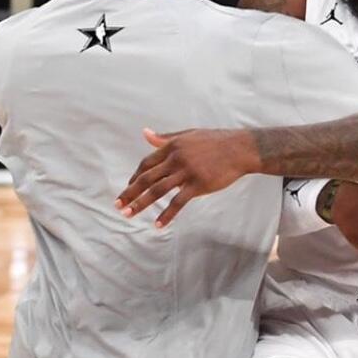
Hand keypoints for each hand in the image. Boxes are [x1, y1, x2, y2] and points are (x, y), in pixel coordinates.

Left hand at [116, 128, 259, 226]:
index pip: (147, 164)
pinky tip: (158, 224)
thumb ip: (165, 137)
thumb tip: (145, 133)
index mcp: (172, 146)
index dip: (135, 177)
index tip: (128, 189)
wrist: (240, 148)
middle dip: (130, 193)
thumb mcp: (188, 135)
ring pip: (157, 190)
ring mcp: (186, 172)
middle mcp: (175, 158)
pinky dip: (167, 214)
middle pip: (146, 178)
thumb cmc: (216, 141)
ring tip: (129, 214)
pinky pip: (178, 202)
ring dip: (141, 204)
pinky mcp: (198, 184)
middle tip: (118, 205)